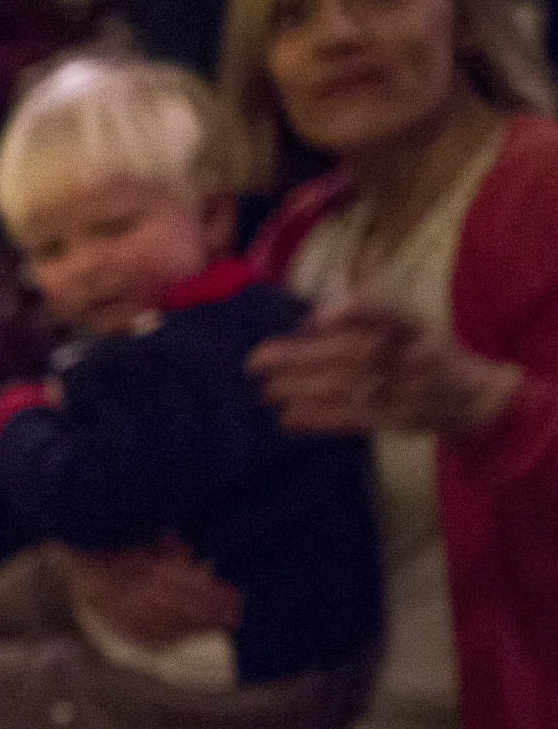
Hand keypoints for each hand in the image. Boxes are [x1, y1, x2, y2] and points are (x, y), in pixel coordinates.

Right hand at [59, 536, 240, 646]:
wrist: (72, 568)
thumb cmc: (111, 553)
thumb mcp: (142, 544)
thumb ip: (168, 549)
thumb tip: (192, 553)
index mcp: (151, 569)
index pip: (194, 587)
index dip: (217, 595)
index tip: (237, 599)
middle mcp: (142, 592)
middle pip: (188, 608)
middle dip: (214, 614)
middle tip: (235, 618)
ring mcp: (130, 613)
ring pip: (172, 625)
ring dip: (198, 629)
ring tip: (217, 628)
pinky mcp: (118, 626)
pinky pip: (149, 638)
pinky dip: (170, 640)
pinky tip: (185, 638)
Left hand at [247, 301, 522, 438]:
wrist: (471, 395)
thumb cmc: (420, 347)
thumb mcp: (405, 321)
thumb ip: (362, 315)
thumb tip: (308, 323)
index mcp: (415, 323)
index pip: (390, 310)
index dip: (357, 310)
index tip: (320, 317)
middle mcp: (414, 354)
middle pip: (352, 354)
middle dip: (301, 357)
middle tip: (257, 360)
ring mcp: (409, 389)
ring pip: (348, 388)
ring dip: (301, 389)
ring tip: (265, 389)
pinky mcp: (401, 419)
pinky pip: (354, 418)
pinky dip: (318, 418)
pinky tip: (286, 415)